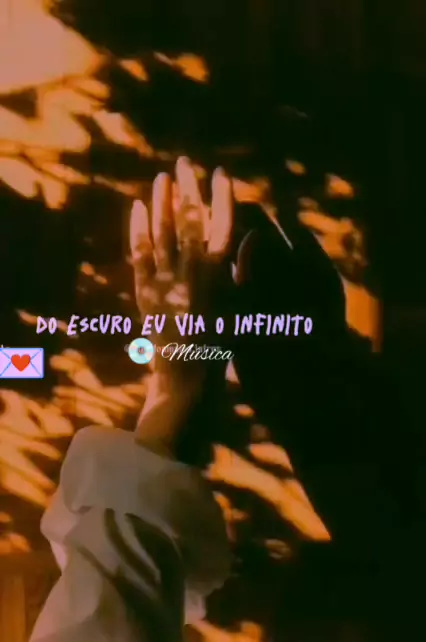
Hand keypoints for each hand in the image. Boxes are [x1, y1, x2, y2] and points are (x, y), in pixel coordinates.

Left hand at [130, 157, 232, 389]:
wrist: (188, 373)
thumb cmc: (224, 342)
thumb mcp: (243, 306)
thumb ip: (244, 270)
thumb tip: (251, 237)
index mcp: (220, 272)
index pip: (223, 222)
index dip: (222, 195)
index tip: (220, 173)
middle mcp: (192, 268)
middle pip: (189, 218)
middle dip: (188, 187)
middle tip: (185, 162)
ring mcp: (166, 277)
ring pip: (162, 229)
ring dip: (162, 200)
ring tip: (162, 177)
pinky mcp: (145, 289)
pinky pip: (140, 252)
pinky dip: (138, 228)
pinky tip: (139, 207)